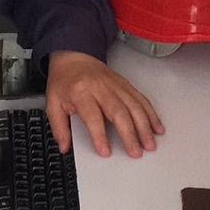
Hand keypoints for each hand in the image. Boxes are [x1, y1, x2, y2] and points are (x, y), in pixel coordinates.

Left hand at [44, 50, 163, 157]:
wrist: (73, 57)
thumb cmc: (65, 81)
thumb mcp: (52, 103)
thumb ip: (59, 127)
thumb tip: (64, 146)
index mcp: (81, 92)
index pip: (93, 116)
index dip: (100, 135)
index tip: (105, 151)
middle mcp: (101, 88)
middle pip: (119, 112)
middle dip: (130, 134)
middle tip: (135, 152)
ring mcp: (116, 85)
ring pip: (134, 106)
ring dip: (145, 126)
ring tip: (149, 144)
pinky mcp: (125, 84)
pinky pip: (141, 99)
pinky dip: (151, 114)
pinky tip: (156, 127)